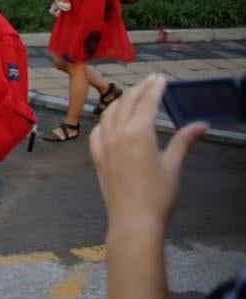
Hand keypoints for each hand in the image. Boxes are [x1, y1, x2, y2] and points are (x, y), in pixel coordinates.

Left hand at [89, 74, 205, 236]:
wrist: (133, 221)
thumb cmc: (158, 195)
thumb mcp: (174, 165)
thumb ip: (184, 141)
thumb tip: (201, 125)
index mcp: (138, 133)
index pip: (146, 102)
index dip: (154, 87)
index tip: (160, 77)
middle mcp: (117, 134)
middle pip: (126, 102)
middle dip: (139, 89)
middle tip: (150, 81)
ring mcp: (103, 145)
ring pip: (109, 113)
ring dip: (121, 101)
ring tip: (132, 95)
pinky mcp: (96, 157)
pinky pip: (97, 130)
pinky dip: (105, 120)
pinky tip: (110, 120)